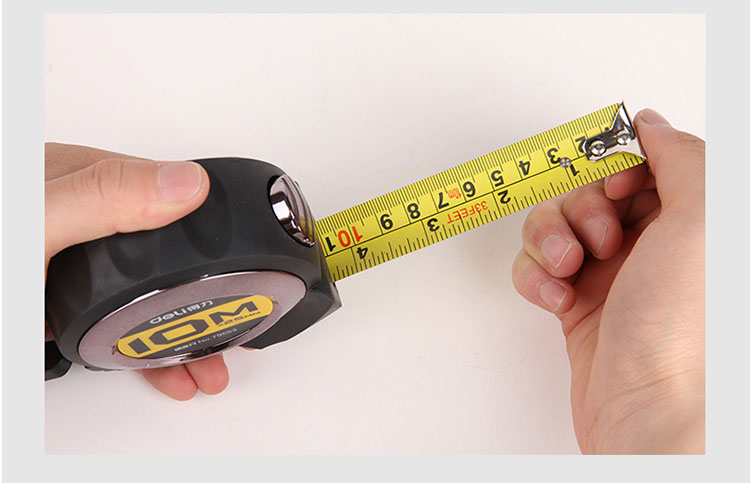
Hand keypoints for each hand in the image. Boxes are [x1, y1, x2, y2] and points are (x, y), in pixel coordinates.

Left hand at [45, 143, 228, 399]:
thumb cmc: (0, 251)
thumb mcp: (36, 219)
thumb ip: (105, 197)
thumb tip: (186, 181)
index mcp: (86, 184)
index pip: (172, 198)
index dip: (214, 233)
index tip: (243, 267)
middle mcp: (87, 223)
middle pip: (170, 257)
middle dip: (209, 298)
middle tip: (235, 327)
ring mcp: (78, 268)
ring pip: (149, 299)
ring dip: (186, 338)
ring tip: (208, 367)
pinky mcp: (65, 306)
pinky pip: (122, 329)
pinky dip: (150, 355)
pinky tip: (166, 372)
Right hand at [511, 109, 704, 453]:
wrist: (646, 406)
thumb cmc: (682, 327)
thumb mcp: (703, 219)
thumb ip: (680, 157)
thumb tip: (649, 124)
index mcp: (690, 221)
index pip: (643, 165)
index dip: (618, 166)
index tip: (614, 182)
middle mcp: (652, 245)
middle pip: (590, 192)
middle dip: (579, 209)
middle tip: (599, 239)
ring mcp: (610, 274)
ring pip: (555, 226)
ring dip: (549, 240)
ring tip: (569, 268)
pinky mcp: (574, 303)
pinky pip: (536, 267)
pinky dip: (535, 276)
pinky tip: (555, 296)